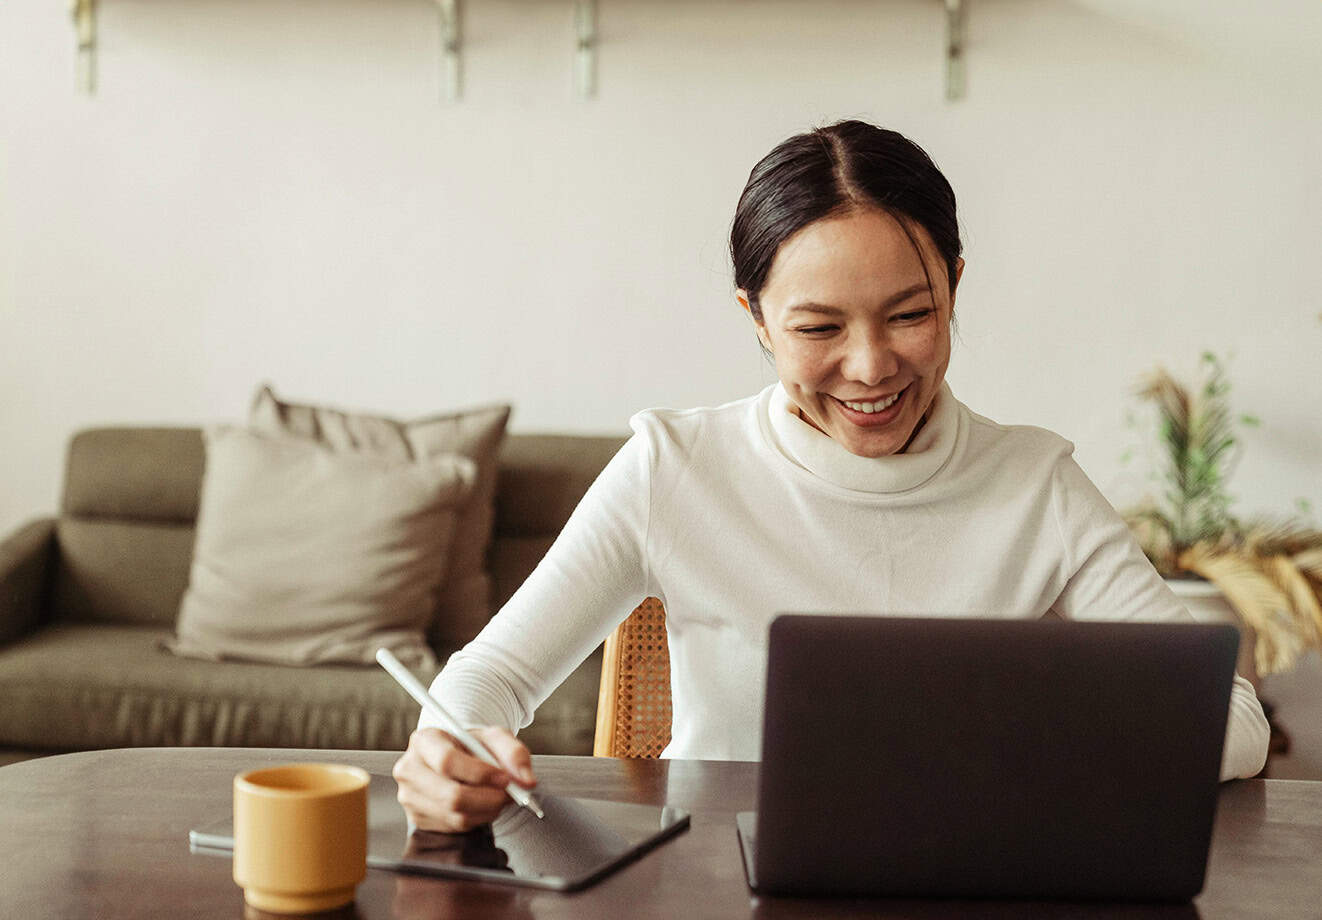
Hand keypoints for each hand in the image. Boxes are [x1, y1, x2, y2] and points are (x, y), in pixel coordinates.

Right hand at [392, 726, 536, 831]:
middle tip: (509, 794)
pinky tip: (483, 805)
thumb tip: (526, 780)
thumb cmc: (471, 746)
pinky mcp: (417, 818)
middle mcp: (410, 769)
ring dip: (487, 810)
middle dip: (488, 798)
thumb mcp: (494, 738)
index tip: (505, 778)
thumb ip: (514, 753)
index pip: (447, 761)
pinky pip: (454, 826)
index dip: (479, 773)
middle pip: (450, 795)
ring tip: (499, 797)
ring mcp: (410, 797)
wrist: (456, 757)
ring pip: (455, 815)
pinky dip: (477, 819)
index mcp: (424, 741)